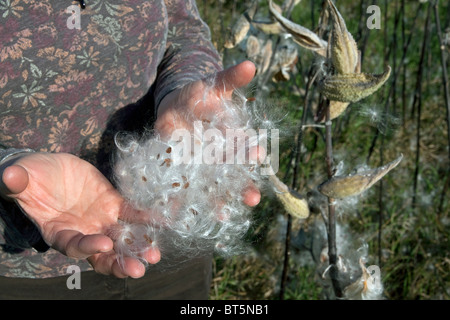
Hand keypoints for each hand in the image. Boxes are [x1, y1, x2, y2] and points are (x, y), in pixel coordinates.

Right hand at [0, 152, 159, 277]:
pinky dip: (146, 218)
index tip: (103, 244)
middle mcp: (83, 231)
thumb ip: (18, 183)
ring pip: (122, 239)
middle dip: (120, 263)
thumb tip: (11, 177)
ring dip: (138, 247)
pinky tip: (161, 222)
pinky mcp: (113, 204)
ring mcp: (100, 219)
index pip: (74, 246)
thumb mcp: (22, 178)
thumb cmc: (31, 177)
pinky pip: (132, 214)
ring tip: (154, 254)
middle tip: (138, 269)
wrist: (49, 168)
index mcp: (59, 232)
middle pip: (103, 255)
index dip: (88, 248)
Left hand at [154, 61, 260, 206]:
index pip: (246, 146)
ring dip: (221, 201)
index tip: (258, 155)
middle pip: (235, 174)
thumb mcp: (214, 85)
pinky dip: (188, 202)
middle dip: (244, 186)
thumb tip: (250, 65)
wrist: (175, 106)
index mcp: (232, 136)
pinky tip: (186, 215)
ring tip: (224, 215)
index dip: (252, 151)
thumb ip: (230, 78)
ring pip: (215, 188)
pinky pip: (188, 190)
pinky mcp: (183, 172)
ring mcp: (203, 167)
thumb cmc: (199, 96)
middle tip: (253, 198)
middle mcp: (221, 156)